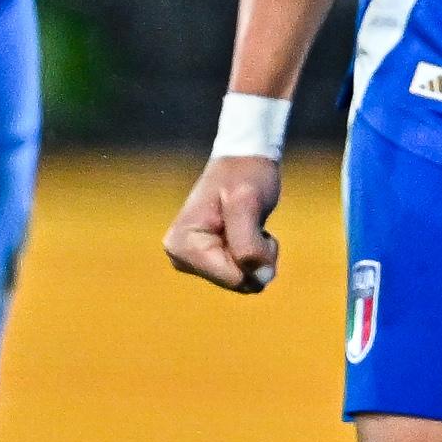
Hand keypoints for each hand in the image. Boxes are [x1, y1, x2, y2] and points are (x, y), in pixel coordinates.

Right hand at [163, 153, 282, 293]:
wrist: (244, 158)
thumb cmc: (245, 174)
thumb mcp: (247, 203)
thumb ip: (249, 243)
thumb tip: (260, 279)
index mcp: (183, 245)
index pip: (233, 278)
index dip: (254, 257)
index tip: (252, 224)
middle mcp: (180, 257)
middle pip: (237, 282)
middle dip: (256, 257)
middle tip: (253, 222)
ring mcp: (192, 261)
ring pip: (243, 281)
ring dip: (257, 255)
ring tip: (250, 223)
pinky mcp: (206, 262)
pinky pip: (242, 275)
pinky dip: (254, 255)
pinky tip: (246, 230)